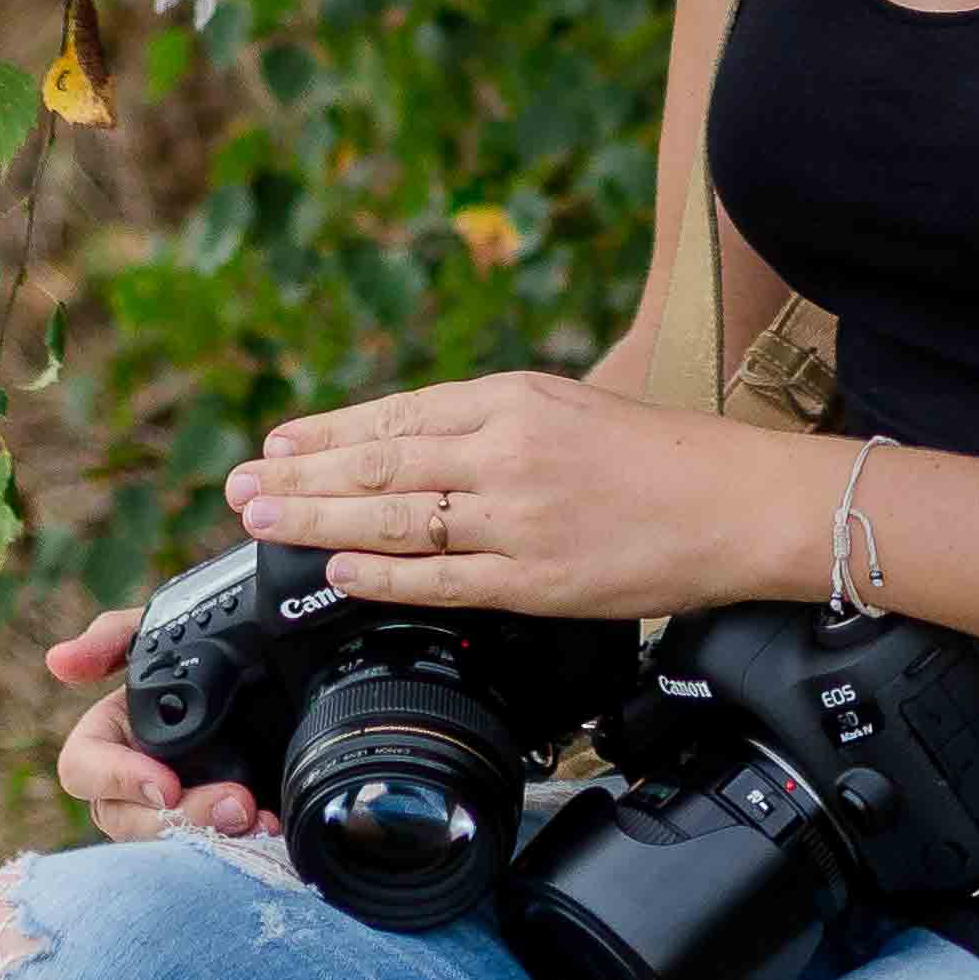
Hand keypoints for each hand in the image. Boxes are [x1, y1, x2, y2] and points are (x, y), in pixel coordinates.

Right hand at [45, 598, 279, 843]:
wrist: (278, 669)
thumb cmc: (206, 647)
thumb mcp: (162, 633)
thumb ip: (113, 637)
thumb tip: (59, 661)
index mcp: (111, 738)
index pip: (83, 769)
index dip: (118, 779)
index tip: (168, 785)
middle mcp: (133, 783)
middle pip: (128, 821)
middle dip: (179, 820)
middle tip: (236, 806)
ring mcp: (172, 812)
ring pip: (168, 844)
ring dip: (211, 837)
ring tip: (259, 820)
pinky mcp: (212, 829)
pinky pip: (211, 851)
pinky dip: (240, 845)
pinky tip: (271, 831)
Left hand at [227, 369, 811, 624]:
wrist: (737, 501)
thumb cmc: (662, 457)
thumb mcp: (572, 408)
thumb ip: (498, 424)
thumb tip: (421, 446)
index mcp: (515, 399)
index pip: (400, 414)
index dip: (330, 432)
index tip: (278, 442)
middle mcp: (507, 450)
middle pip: (382, 463)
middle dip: (303, 476)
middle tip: (241, 487)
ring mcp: (518, 516)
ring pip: (396, 519)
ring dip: (321, 522)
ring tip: (266, 522)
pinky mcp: (536, 579)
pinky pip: (441, 580)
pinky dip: (382, 576)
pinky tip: (338, 574)